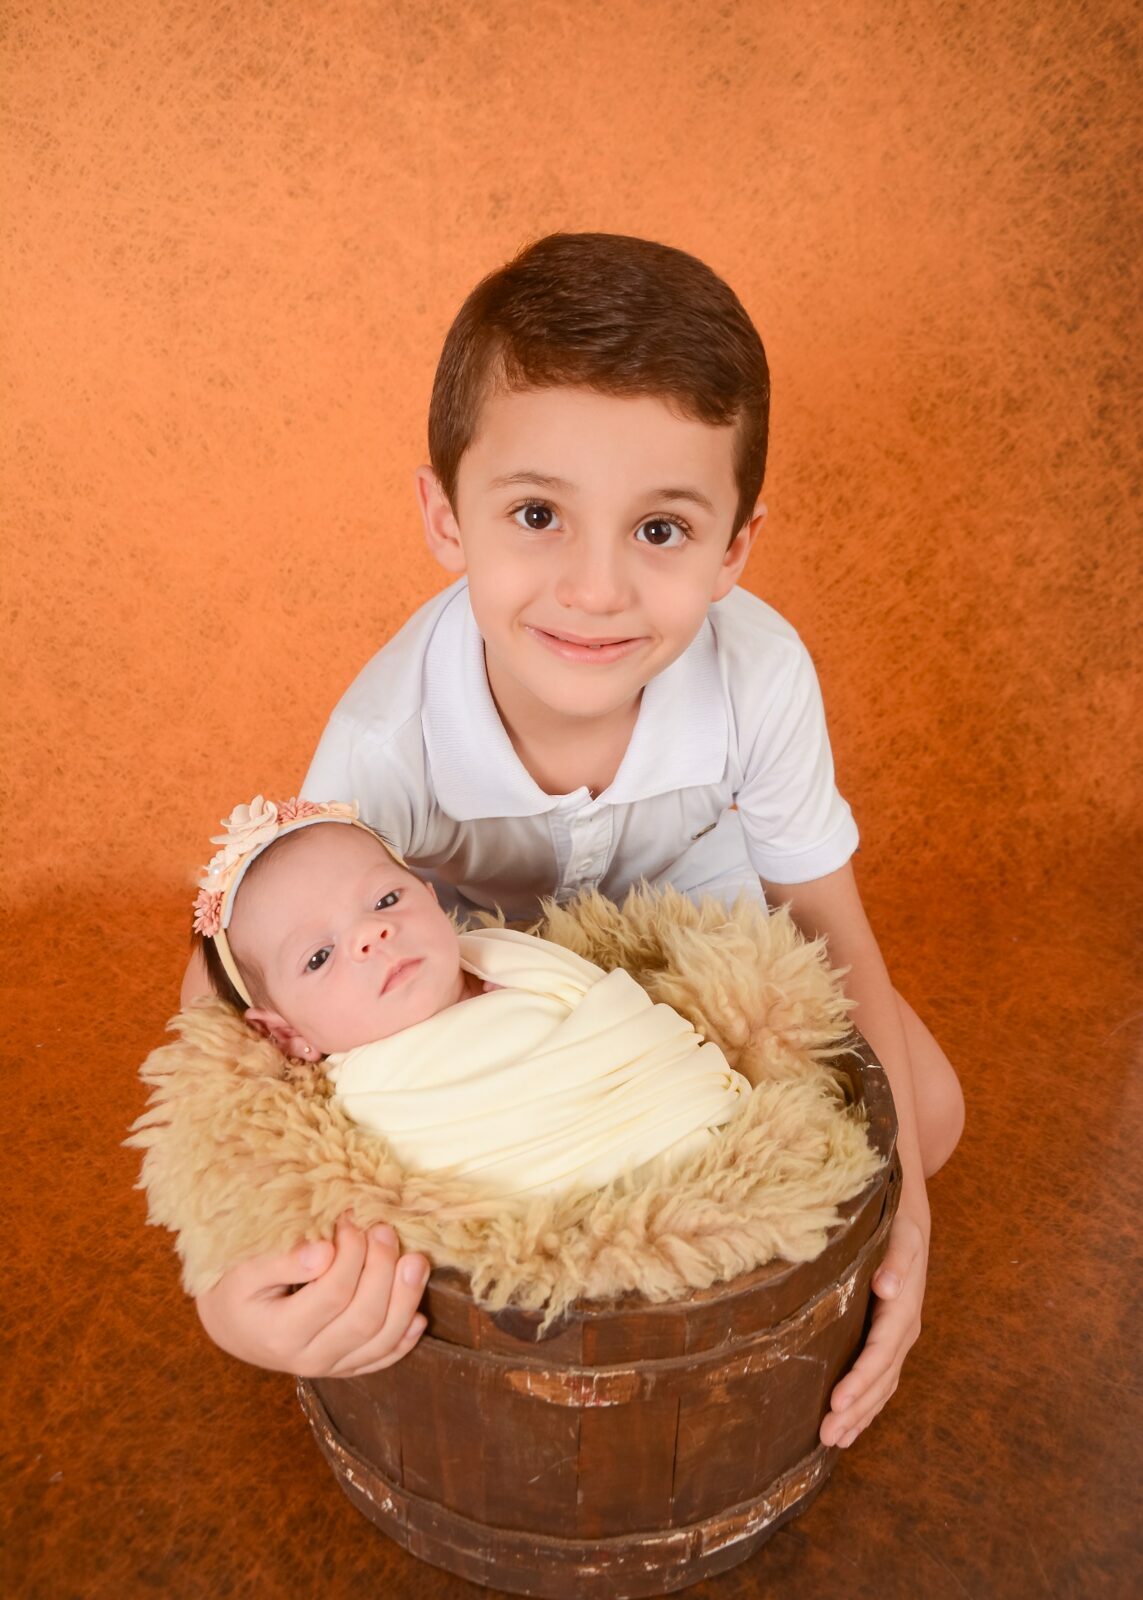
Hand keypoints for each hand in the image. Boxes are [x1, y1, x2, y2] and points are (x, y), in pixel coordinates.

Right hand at [195, 1217, 429, 1376]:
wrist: (230, 1325)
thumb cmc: (235, 1288)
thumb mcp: (244, 1270)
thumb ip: (281, 1261)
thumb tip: (324, 1252)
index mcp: (280, 1333)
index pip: (334, 1293)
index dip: (351, 1252)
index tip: (351, 1218)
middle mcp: (308, 1359)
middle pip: (364, 1318)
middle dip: (383, 1269)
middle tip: (385, 1229)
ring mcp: (330, 1367)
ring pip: (382, 1341)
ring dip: (406, 1299)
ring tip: (417, 1261)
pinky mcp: (344, 1368)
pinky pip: (382, 1360)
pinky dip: (405, 1339)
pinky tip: (420, 1316)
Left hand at [819, 1208, 927, 1448]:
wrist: (909, 1217)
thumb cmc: (898, 1224)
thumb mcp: (900, 1234)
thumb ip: (895, 1261)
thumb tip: (887, 1287)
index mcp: (903, 1310)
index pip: (880, 1354)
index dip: (860, 1380)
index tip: (837, 1401)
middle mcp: (904, 1330)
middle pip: (880, 1380)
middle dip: (856, 1410)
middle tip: (827, 1436)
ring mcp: (899, 1338)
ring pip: (882, 1386)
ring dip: (860, 1415)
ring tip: (834, 1441)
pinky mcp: (890, 1338)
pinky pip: (881, 1379)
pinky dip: (867, 1404)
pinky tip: (851, 1423)